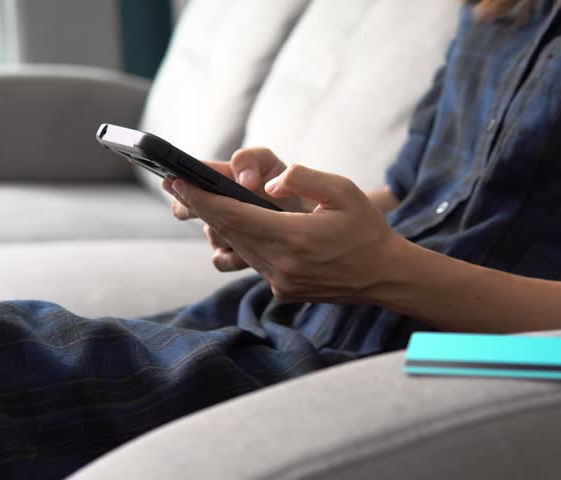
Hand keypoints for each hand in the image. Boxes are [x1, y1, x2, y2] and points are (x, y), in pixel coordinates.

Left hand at [170, 163, 403, 303]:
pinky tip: (235, 227)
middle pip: (229, 232)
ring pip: (238, 248)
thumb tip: (269, 182)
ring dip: (218, 225)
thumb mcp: (344, 191)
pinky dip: (243, 242)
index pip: (234, 216)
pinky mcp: (283, 291)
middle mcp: (282, 265)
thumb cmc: (368, 229)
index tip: (177, 181)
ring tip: (198, 201)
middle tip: (175, 184)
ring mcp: (281, 282)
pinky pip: (254, 262)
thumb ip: (304, 178)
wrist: (385, 275)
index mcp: (295, 239)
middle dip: (201, 207)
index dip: (202, 198)